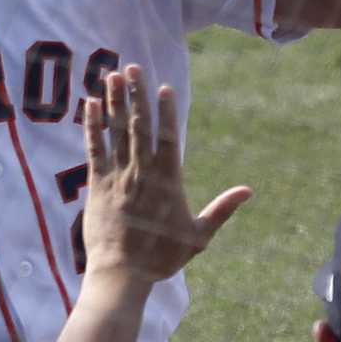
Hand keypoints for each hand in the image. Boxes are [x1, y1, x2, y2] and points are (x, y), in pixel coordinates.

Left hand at [82, 65, 250, 282]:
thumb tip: (248, 191)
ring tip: (113, 74)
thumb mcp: (198, 237)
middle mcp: (141, 173)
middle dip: (137, 94)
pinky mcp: (96, 186)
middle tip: (133, 66)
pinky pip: (94, 149)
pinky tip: (91, 104)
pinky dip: (92, 126)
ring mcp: (117, 177)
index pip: (167, 138)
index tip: (163, 86)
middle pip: (140, 126)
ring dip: (115, 102)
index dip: (165, 111)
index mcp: (167, 182)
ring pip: (116, 132)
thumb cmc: (161, 259)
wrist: (121, 275)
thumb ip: (222, 210)